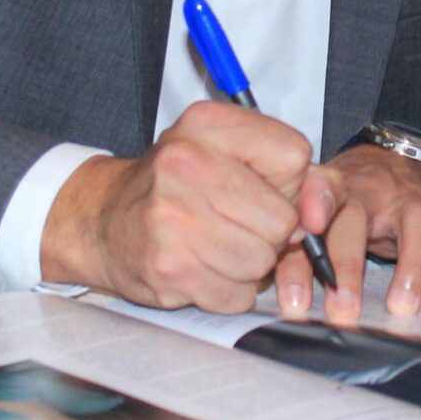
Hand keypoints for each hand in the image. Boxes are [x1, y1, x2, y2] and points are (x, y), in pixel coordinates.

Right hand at [40, 102, 310, 311]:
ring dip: (248, 265)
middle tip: (235, 225)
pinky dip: (227, 291)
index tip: (260, 189)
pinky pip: (236, 296)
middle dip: (269, 233)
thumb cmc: (175, 184)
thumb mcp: (225, 150)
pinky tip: (201, 268)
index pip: (295, 157)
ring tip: (216, 246)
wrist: (102, 219)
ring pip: (261, 261)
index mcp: (207, 124)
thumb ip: (286, 171)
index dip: (288, 184)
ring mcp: (173, 218)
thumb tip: (318, 215)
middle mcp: (185, 163)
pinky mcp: (168, 267)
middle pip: (282, 220)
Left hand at [275, 143, 420, 322]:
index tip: (310, 225)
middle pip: (358, 219)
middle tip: (343, 308)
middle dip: (349, 265)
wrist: (389, 167)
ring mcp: (411, 200)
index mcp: (333, 186)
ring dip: (410, 268)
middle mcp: (371, 189)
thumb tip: (293, 302)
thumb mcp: (318, 221)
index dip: (316, 202)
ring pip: (415, 226)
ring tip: (401, 307)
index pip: (321, 187)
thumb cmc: (346, 204)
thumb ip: (298, 256)